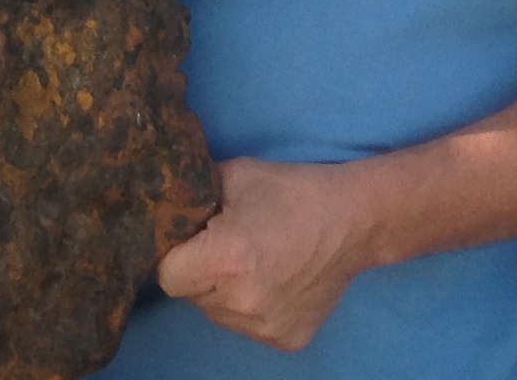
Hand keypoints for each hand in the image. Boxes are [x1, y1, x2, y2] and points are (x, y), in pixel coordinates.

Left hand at [155, 156, 369, 350]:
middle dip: (200, 272)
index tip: (194, 239)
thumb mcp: (233, 175)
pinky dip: (252, 308)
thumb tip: (161, 207)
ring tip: (255, 261)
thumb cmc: (291, 191)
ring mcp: (265, 327)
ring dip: (224, 293)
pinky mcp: (286, 340)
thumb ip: (191, 196)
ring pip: (218, 314)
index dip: (175, 254)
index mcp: (224, 260)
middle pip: (192, 296)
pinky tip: (274, 280)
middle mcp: (241, 302)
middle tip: (228, 244)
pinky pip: (248, 326)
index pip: (167, 276)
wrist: (354, 220)